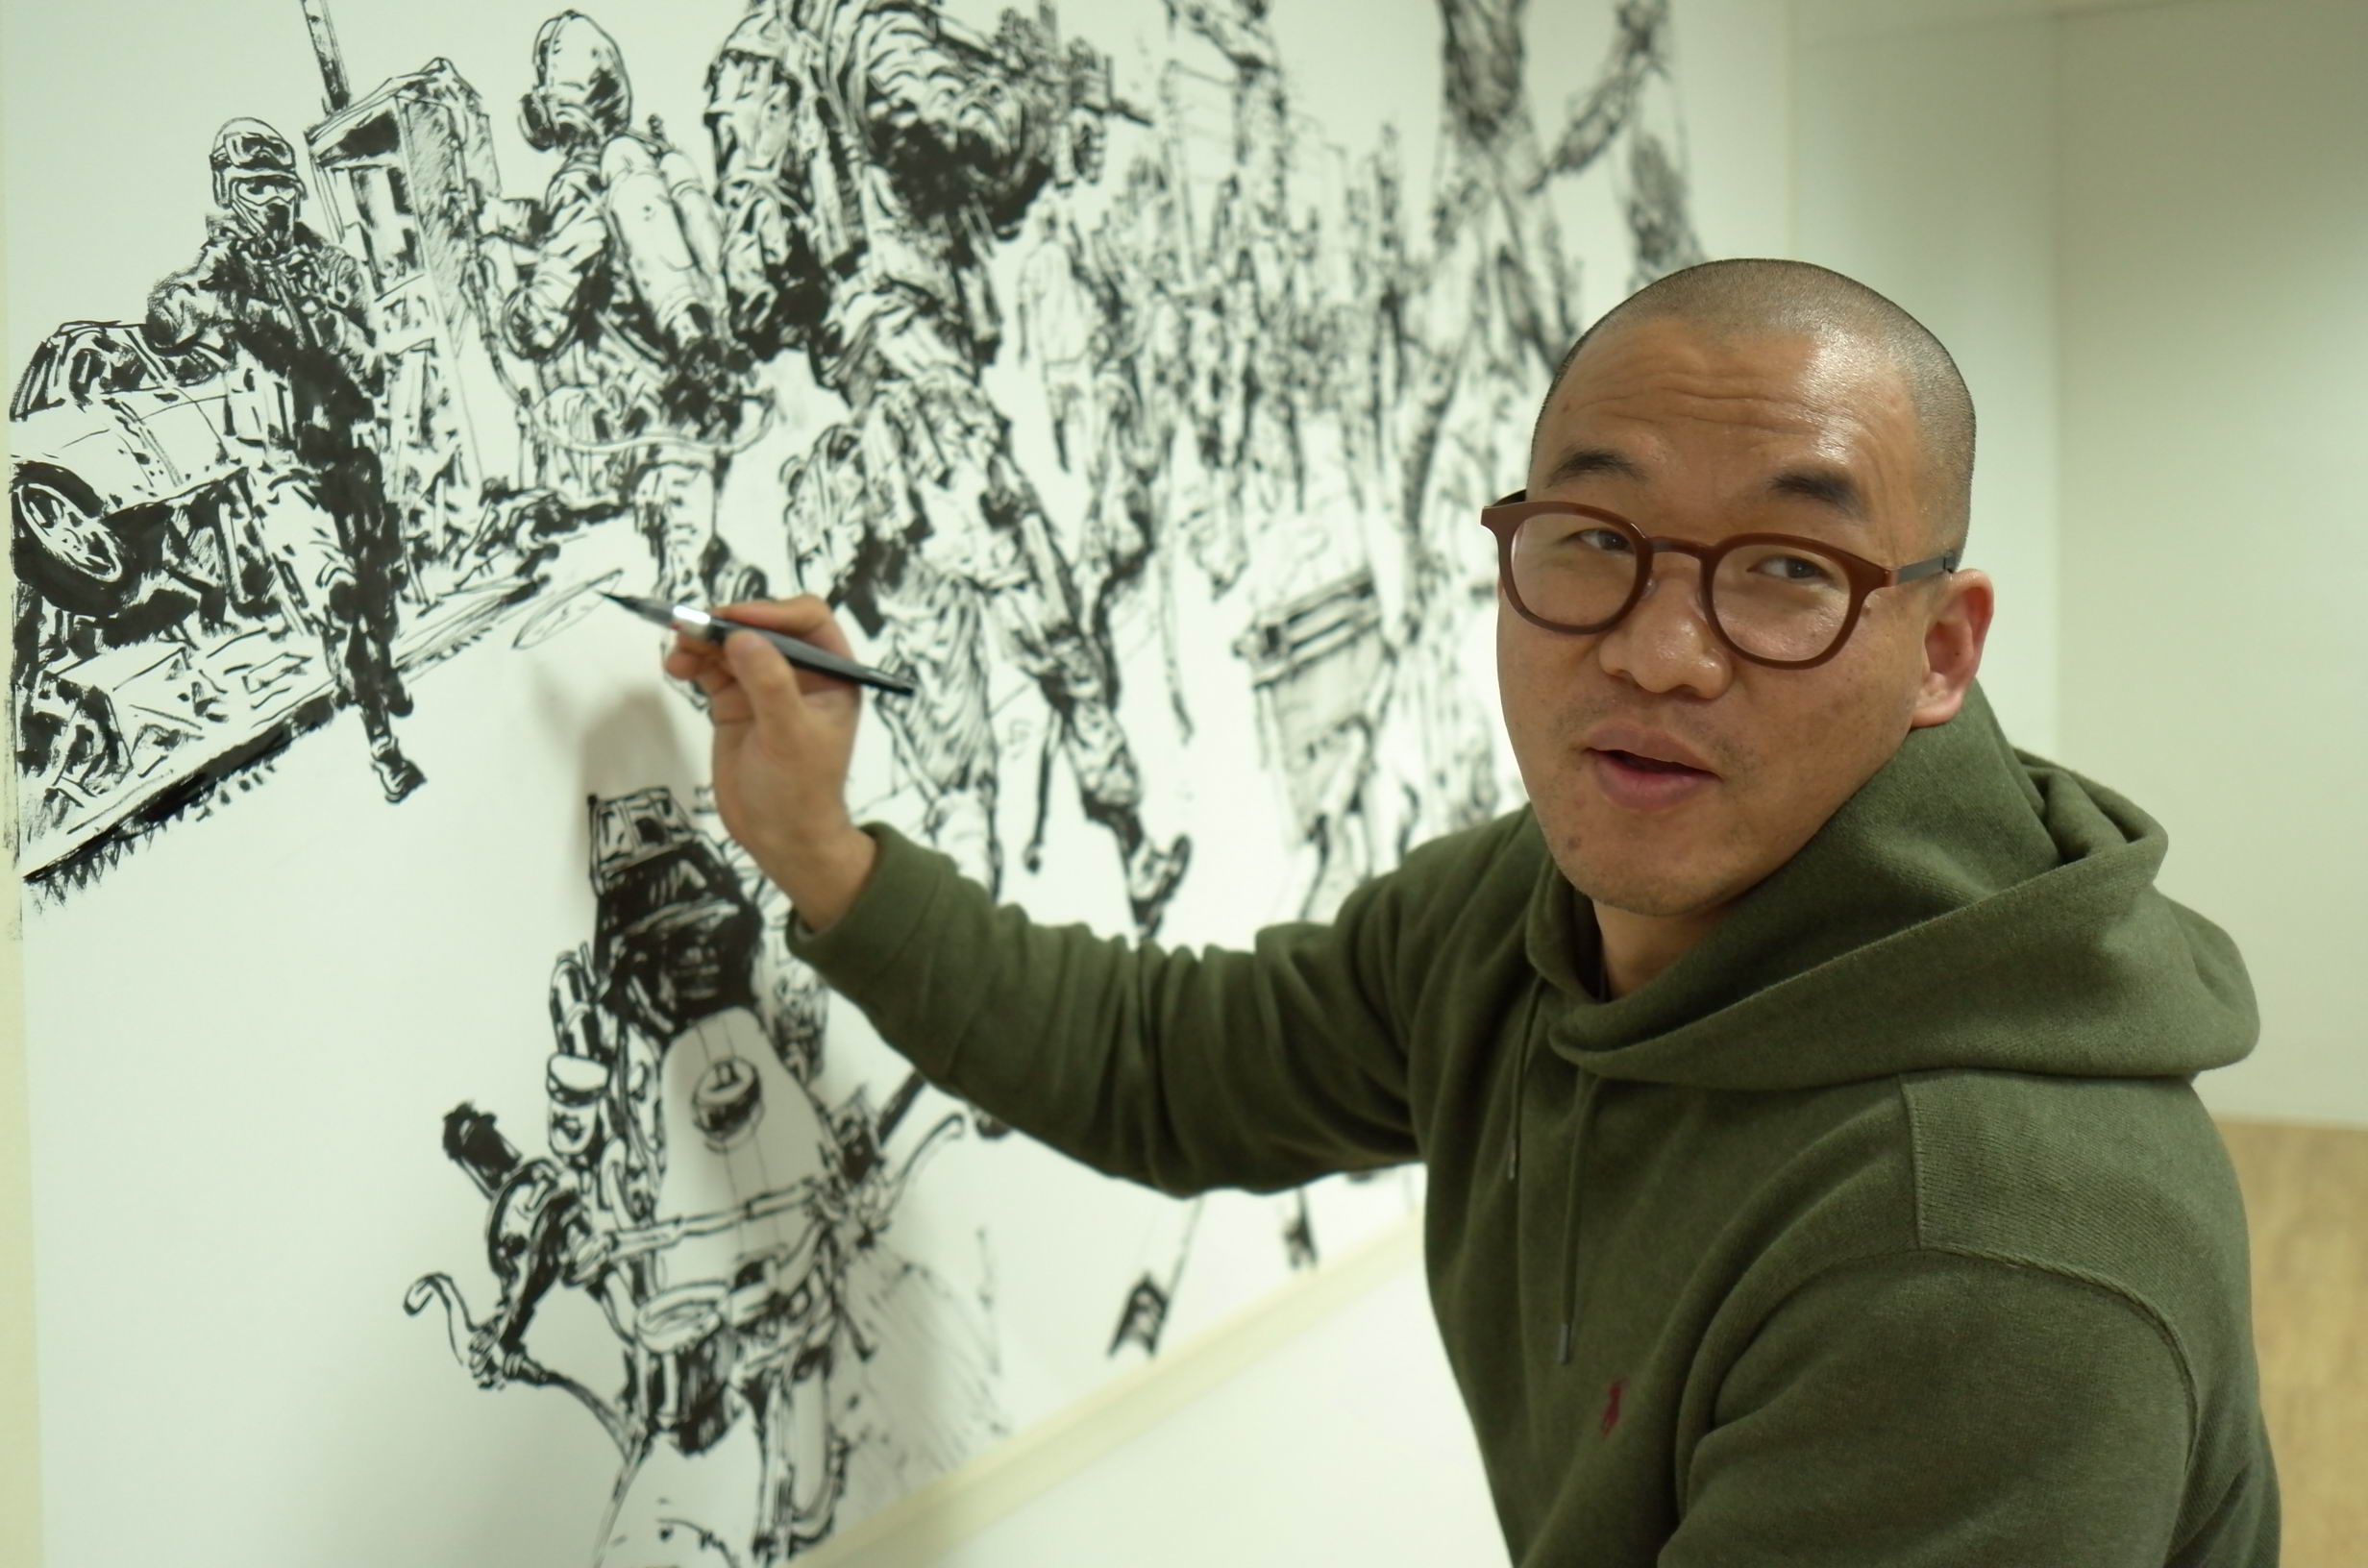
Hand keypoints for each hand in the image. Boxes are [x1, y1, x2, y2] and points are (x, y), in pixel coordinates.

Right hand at [663, 596, 878, 931]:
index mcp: (832, 674)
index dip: (772, 611)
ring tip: (679, 650)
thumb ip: (770, 684)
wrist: (780, 839)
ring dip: (702, 640)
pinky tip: (676, 666)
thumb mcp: (790, 736)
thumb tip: (742, 637)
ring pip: (731, 644)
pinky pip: (711, 668)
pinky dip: (692, 661)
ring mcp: (764, 687)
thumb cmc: (801, 791)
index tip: (735, 620)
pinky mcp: (735, 703)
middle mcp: (800, 673)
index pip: (808, 620)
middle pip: (762, 626)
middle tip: (693, 628)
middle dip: (728, 623)